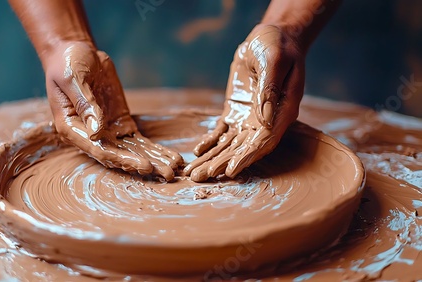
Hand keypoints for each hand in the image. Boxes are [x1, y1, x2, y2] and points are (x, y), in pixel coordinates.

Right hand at [44, 41, 182, 180]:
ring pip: (132, 151)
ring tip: (173, 171)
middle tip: (166, 174)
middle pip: (119, 156)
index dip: (122, 160)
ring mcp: (108, 131)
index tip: (144, 165)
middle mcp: (90, 136)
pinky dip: (155, 149)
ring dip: (153, 161)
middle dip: (143, 165)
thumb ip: (85, 104)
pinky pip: (139, 140)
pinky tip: (171, 158)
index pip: (99, 150)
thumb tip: (97, 132)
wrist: (76, 53)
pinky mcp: (121, 123)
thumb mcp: (73, 79)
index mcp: (72, 129)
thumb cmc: (68, 64)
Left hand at [184, 24, 304, 181]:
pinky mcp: (235, 112)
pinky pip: (221, 131)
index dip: (247, 158)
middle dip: (222, 164)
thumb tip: (265, 118)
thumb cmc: (276, 46)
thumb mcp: (274, 62)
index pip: (264, 142)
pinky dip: (210, 141)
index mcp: (282, 112)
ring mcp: (249, 119)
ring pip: (229, 144)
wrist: (269, 38)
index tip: (230, 172)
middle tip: (201, 178)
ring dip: (212, 159)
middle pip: (243, 149)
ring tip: (194, 173)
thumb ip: (270, 89)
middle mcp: (266, 121)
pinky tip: (197, 151)